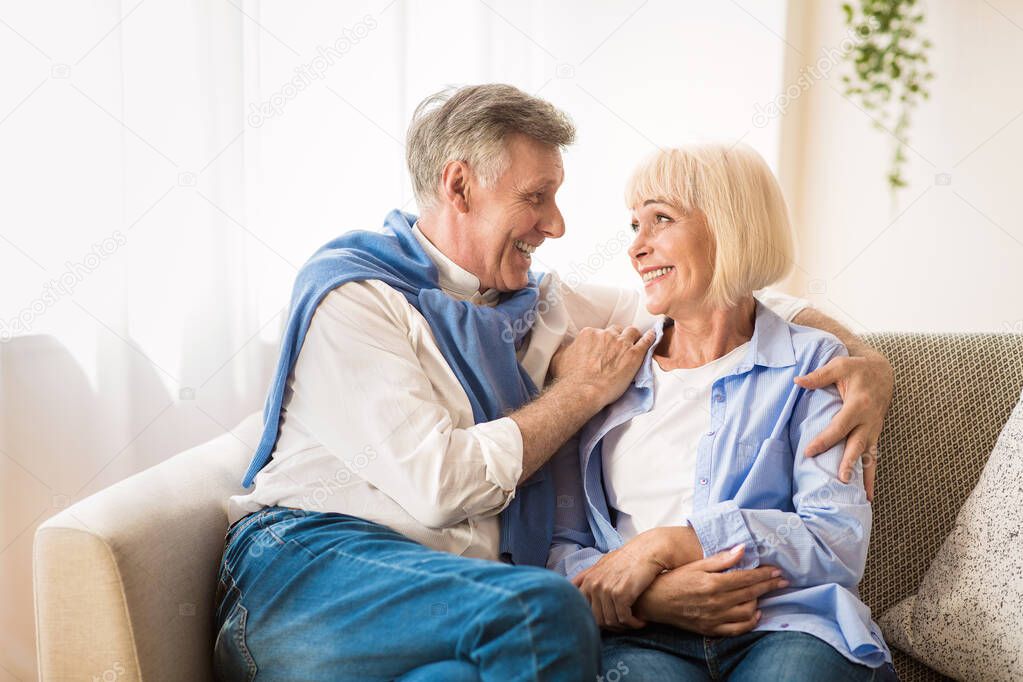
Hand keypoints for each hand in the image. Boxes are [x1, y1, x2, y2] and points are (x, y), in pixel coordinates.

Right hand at [550, 325, 655, 408]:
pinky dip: (650, 338)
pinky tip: (653, 336)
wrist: (583, 391)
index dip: (602, 340)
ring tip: (635, 342)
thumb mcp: (559, 358)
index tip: (603, 348)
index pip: (600, 332)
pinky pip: (646, 341)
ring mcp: (621, 344)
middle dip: (617, 338)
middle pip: (616, 330)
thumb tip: (566, 347)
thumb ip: (565, 348)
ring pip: (632, 332)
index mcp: (589, 334)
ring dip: (633, 337)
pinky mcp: (634, 355)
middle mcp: (606, 335)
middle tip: (618, 349)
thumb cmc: (569, 379)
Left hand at [571, 527, 702, 629]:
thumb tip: (572, 586)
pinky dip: (633, 623)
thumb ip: (587, 577)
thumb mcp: (602, 564)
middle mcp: (594, 585)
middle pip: (597, 619)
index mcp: (588, 580)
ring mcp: (606, 589)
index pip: (584, 610)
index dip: (597, 620)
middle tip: (625, 624)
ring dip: (624, 626)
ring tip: (634, 622)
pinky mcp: (621, 594)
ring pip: (610, 621)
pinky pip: (623, 619)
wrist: (647, 551)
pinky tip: (641, 621)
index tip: (611, 620)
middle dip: (612, 626)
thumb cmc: (627, 559)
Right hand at [633, 545, 788, 636]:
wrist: (655, 602)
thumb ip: (720, 559)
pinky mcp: (711, 629)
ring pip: (748, 610)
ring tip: (764, 592)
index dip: (764, 573)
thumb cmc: (674, 579)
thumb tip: (742, 550)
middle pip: (751, 593)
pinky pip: (738, 628)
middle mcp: (716, 602)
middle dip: (769, 585)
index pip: (746, 577)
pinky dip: (750, 621)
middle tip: (782, 580)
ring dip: (760, 600)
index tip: (777, 570)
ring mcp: (715, 617)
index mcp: (713, 583)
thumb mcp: (696, 565)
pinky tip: (755, 613)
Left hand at [793, 351, 893, 499]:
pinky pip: (874, 457)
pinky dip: (872, 475)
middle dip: (850, 463)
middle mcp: (869, 420)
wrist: (883, 371)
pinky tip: (869, 493)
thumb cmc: (857, 369)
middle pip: (858, 445)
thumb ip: (818, 376)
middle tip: (842, 480)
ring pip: (870, 456)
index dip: (825, 440)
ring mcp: (874, 429)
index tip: (809, 452)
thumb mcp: (839, 366)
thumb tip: (797, 381)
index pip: (839, 426)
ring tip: (864, 497)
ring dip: (866, 476)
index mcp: (858, 404)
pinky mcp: (874, 435)